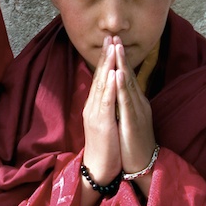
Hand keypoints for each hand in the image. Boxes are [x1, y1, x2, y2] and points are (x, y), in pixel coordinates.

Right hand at [81, 36, 121, 185]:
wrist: (98, 168)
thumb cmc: (105, 147)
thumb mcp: (106, 122)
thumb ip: (107, 106)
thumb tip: (112, 92)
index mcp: (95, 105)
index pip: (100, 79)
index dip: (105, 60)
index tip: (110, 43)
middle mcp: (93, 106)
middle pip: (99, 77)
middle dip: (105, 56)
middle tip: (110, 37)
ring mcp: (96, 114)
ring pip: (101, 85)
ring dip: (107, 65)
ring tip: (111, 48)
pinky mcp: (102, 123)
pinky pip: (106, 102)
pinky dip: (109, 86)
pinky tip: (113, 74)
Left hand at [110, 36, 156, 196]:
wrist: (143, 164)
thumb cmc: (134, 142)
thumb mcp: (129, 118)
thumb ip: (126, 103)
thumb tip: (120, 89)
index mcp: (135, 102)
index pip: (126, 76)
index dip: (119, 59)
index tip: (113, 42)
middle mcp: (138, 103)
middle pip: (128, 75)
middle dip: (120, 55)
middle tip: (114, 36)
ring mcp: (137, 111)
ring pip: (128, 84)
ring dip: (122, 65)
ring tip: (117, 47)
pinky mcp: (133, 121)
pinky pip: (126, 101)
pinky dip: (122, 86)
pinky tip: (118, 74)